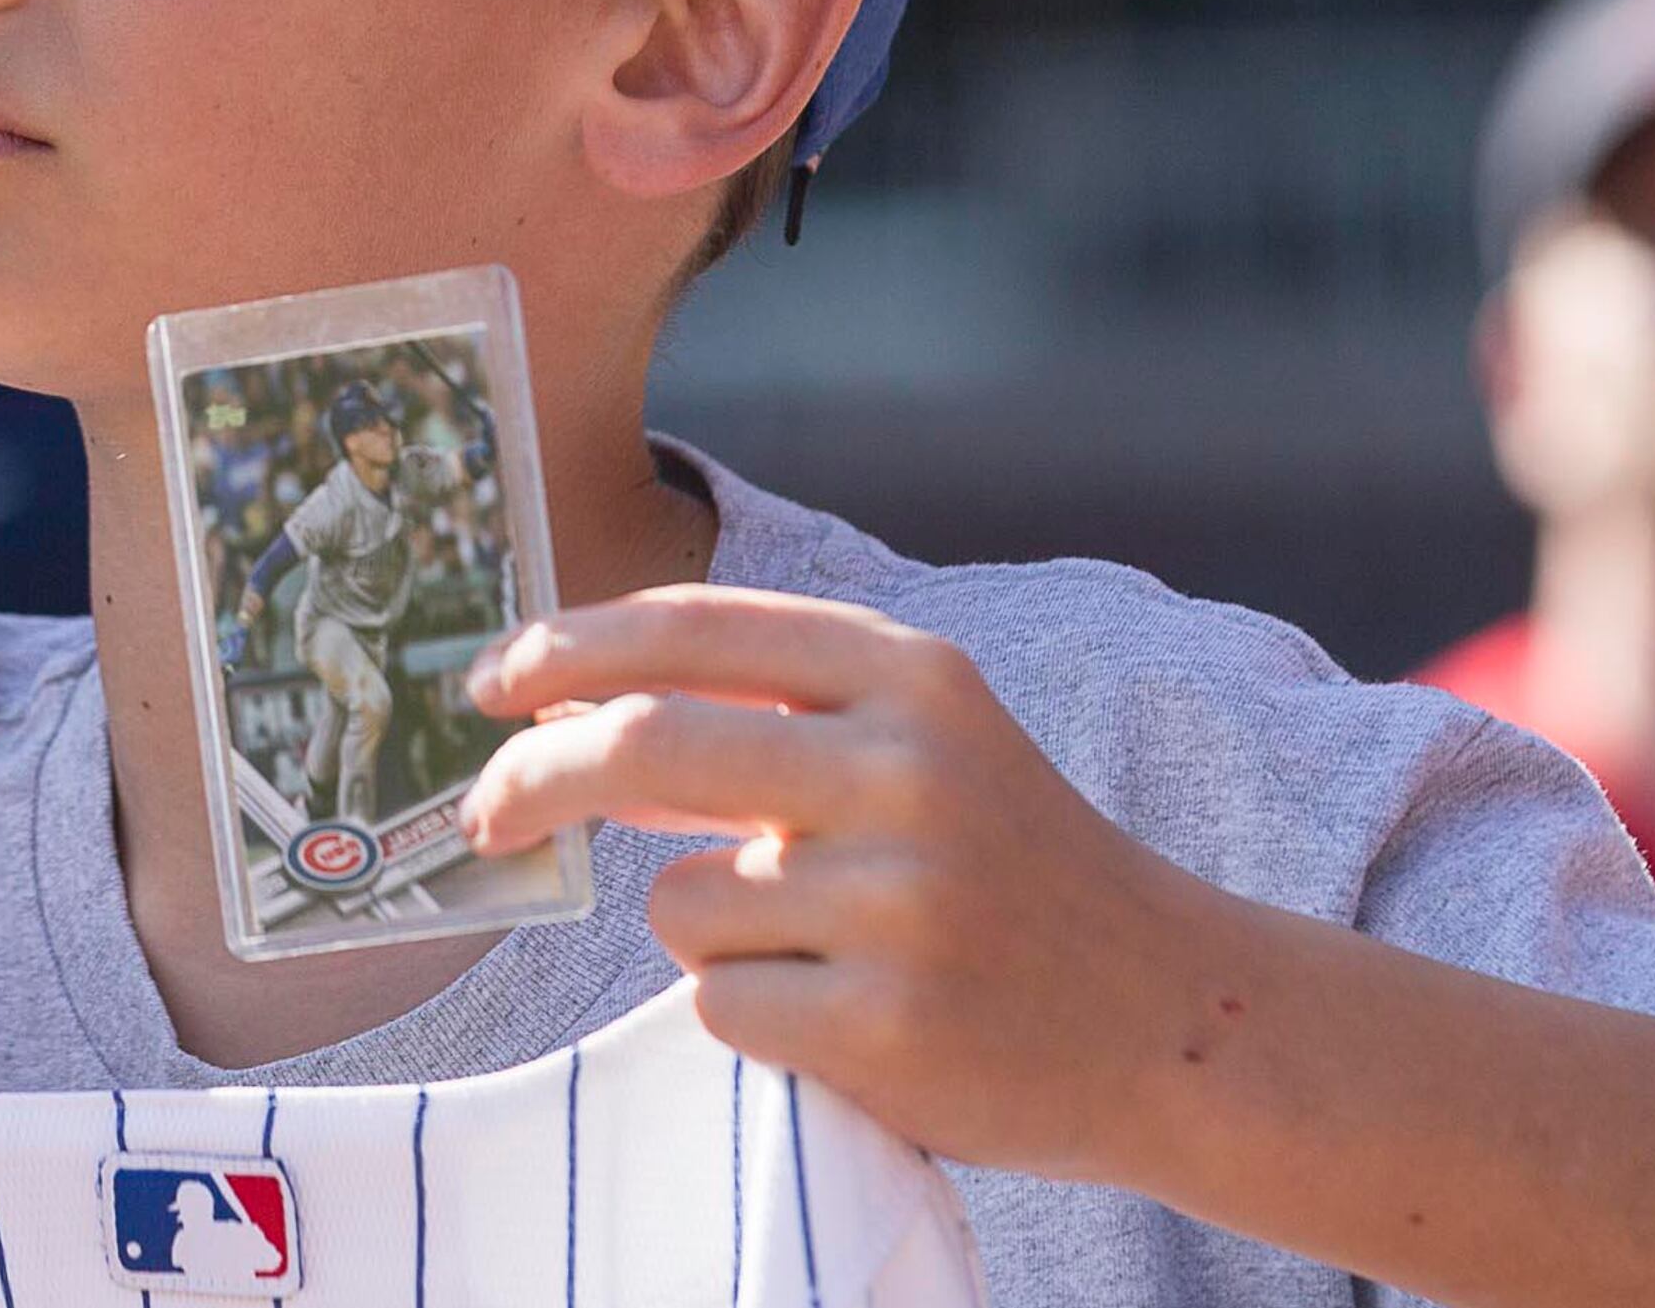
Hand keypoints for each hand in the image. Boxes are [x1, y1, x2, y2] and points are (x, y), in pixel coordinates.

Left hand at [460, 586, 1245, 1183]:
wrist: (1172, 1017)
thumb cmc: (1008, 870)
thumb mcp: (918, 747)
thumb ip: (765, 717)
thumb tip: (561, 710)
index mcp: (912, 675)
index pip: (690, 627)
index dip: (564, 647)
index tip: (487, 681)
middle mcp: (908, 771)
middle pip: (642, 742)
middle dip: (532, 781)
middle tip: (482, 819)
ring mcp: (900, 903)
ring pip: (676, 903)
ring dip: (702, 931)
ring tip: (820, 951)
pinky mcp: (886, 1027)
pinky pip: (720, 1005)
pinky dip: (749, 1014)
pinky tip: (847, 1016)